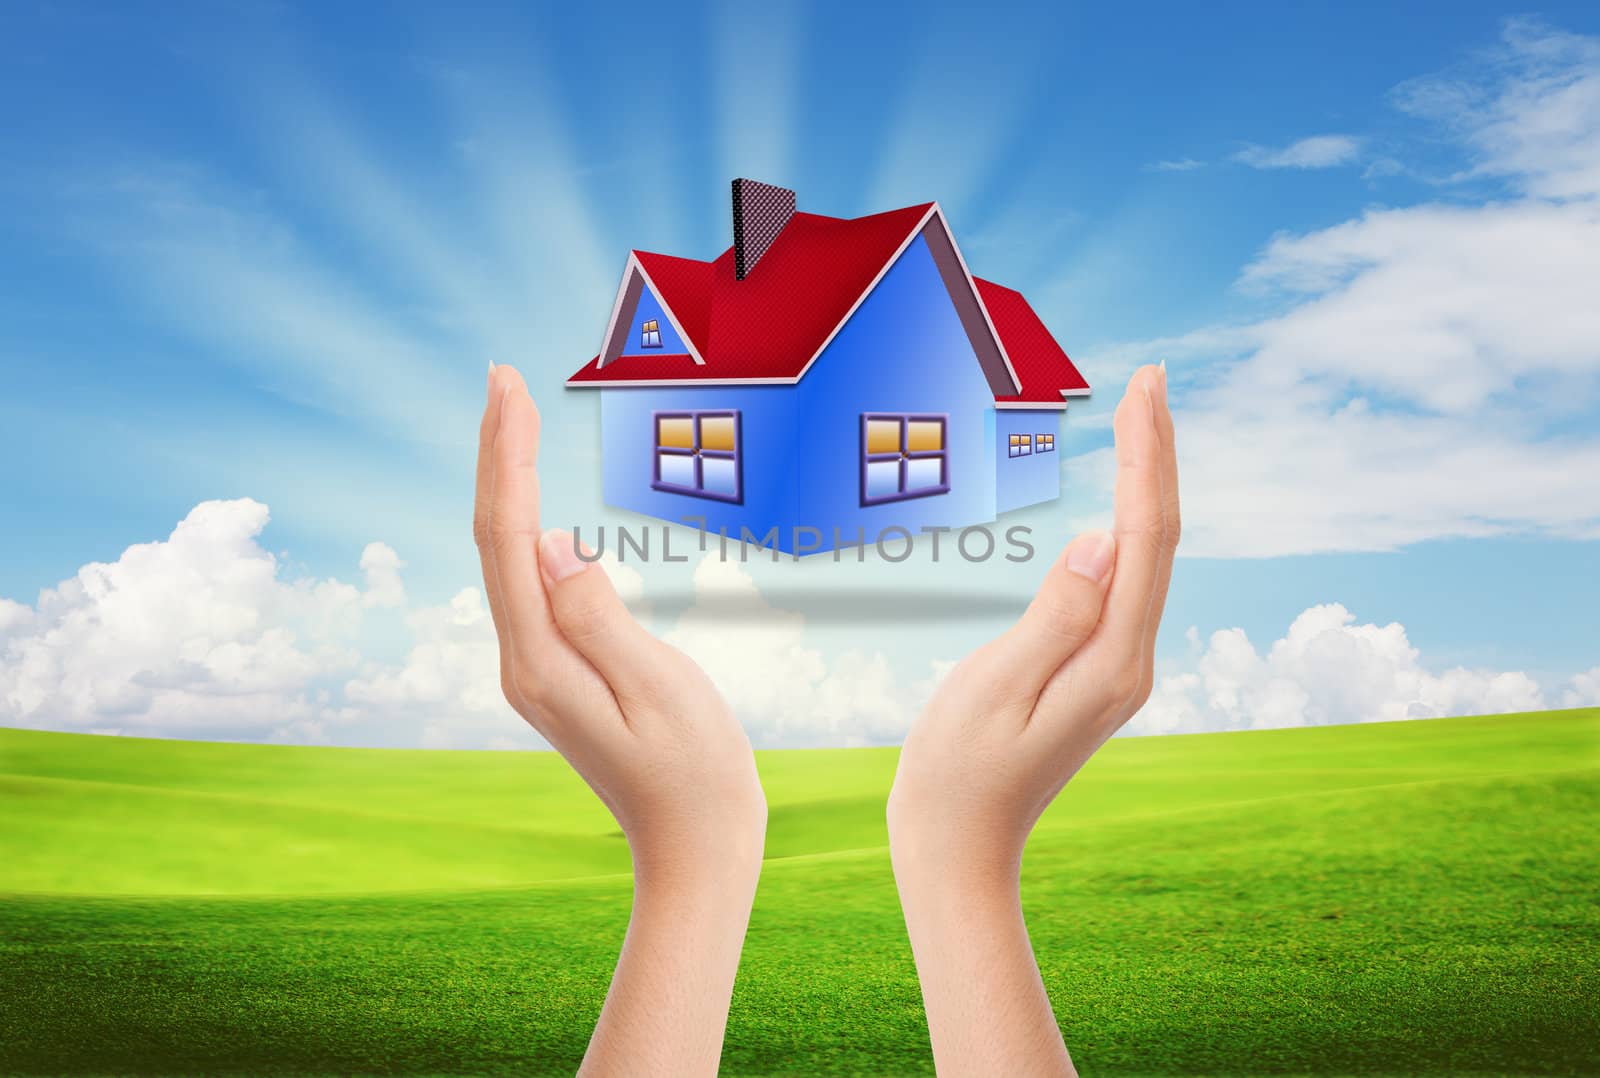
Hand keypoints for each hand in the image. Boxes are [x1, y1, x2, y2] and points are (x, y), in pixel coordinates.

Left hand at [473, 364, 765, 1076]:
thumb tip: (554, 546)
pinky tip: (531, 506)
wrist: (695, 852)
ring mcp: (536, 671)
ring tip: (510, 419)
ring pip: (507, 560)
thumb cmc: (695, 776)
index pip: (508, 536)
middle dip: (497, 454)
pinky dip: (525, 529)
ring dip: (507, 486)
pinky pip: (530, 585)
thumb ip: (600, 616)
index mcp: (541, 662)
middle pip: (494, 539)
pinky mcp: (558, 674)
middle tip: (500, 377)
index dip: (506, 456)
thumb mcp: (660, 690)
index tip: (507, 387)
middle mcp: (523, 662)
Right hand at [887, 363, 1178, 1076]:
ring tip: (1142, 419)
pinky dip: (1125, 528)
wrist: (958, 848)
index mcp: (1112, 662)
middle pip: (1157, 539)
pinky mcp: (1094, 671)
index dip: (1149, 457)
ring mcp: (1116, 668)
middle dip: (1156, 455)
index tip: (1148, 388)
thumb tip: (1101, 542)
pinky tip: (1120, 502)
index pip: (1147, 538)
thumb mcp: (995, 690)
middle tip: (1152, 380)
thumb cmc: (958, 774)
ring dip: (1145, 486)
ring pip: (1145, 558)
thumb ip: (1053, 616)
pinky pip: (1123, 584)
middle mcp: (1129, 662)